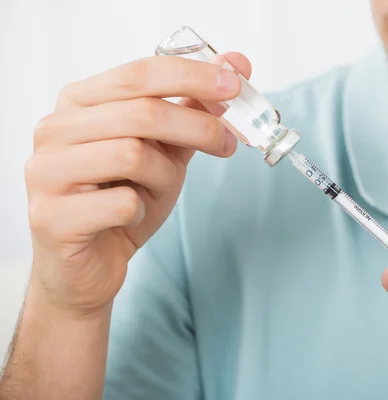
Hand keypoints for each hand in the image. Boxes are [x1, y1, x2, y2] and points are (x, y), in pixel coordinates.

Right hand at [25, 52, 251, 316]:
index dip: (192, 76)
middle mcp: (54, 129)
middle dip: (198, 126)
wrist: (92, 263)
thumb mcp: (164, 151)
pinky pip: (120, 204)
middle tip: (229, 144)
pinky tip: (131, 216)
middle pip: (141, 112)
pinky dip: (141, 211)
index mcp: (79, 103)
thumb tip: (235, 66)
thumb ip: (192, 110)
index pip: (139, 74)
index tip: (236, 84)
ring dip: (164, 177)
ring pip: (132, 154)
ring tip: (160, 190)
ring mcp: (46, 173)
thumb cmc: (124, 199)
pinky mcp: (51, 217)